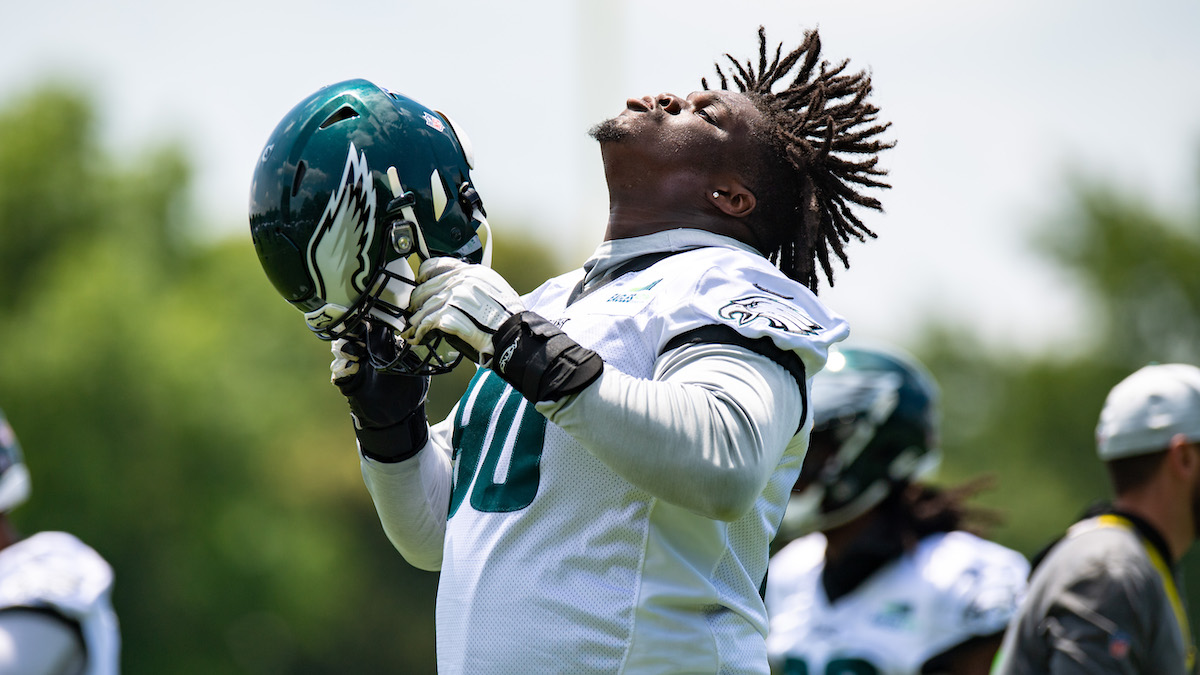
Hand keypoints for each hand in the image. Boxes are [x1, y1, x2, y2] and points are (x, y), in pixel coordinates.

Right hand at [330, 322, 429, 460]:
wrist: (401, 417)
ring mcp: (355, 367)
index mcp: (382, 346)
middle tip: (357, 330)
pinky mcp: (349, 383)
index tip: (367, 314)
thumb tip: (413, 335)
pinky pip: (338, 371)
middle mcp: (366, 353)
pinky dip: (342, 367)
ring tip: (356, 351)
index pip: (369, 326)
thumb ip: (411, 352)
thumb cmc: (410, 390)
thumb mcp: (416, 368)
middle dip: (350, 329)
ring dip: (345, 347)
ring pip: (340, 349)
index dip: (365, 318)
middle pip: (349, 333)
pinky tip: (353, 367)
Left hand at [403, 258, 524, 364]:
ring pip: (424, 307)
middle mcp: (460, 281)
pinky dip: (419, 331)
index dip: (424, 276)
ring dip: (417, 320)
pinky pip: (426, 322)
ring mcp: (453, 297)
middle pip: (426, 288)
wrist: (512, 332)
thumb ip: (472, 283)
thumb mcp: (494, 286)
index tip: (420, 282)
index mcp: (471, 271)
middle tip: (415, 310)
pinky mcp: (449, 315)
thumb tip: (455, 288)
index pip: (436, 265)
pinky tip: (417, 336)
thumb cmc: (508, 315)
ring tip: (414, 328)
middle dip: (417, 301)